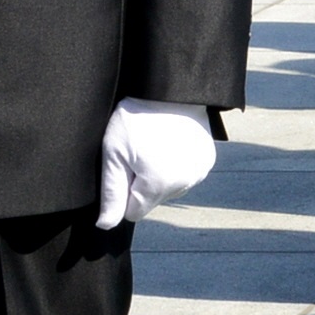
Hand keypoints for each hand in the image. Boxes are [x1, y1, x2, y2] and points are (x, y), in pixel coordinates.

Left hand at [95, 99, 217, 230]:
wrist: (170, 89)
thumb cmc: (136, 118)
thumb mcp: (114, 154)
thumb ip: (112, 194)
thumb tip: (106, 225)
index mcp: (159, 185)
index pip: (133, 212)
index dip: (124, 189)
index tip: (125, 164)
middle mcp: (184, 184)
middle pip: (153, 201)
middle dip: (142, 183)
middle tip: (139, 150)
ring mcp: (200, 172)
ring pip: (170, 188)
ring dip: (161, 174)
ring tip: (156, 144)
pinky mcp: (208, 160)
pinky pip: (186, 175)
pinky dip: (177, 164)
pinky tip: (171, 143)